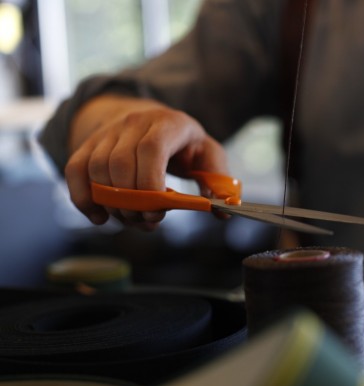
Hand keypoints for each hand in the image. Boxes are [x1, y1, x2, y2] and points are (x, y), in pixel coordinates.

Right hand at [65, 94, 228, 230]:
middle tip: (147, 222)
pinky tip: (99, 217)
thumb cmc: (186, 145)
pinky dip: (83, 198)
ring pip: (96, 168)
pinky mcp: (90, 143)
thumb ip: (218, 181)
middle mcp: (134, 122)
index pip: (150, 149)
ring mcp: (109, 132)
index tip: (157, 212)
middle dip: (131, 202)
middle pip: (120, 163)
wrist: (153, 120)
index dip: (149, 183)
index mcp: (169, 124)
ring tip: (132, 221)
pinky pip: (75, 170)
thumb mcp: (208, 156)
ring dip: (111, 204)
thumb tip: (223, 211)